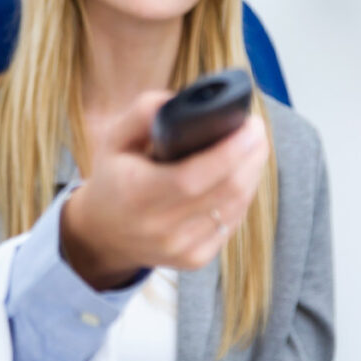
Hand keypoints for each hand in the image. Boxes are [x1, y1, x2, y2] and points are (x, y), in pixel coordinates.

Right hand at [60, 91, 268, 289]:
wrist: (102, 234)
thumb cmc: (114, 178)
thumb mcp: (114, 139)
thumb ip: (142, 113)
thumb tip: (180, 101)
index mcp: (136, 194)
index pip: (193, 176)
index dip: (231, 151)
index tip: (251, 125)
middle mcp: (159, 228)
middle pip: (226, 191)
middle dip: (252, 156)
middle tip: (257, 130)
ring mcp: (180, 248)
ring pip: (236, 207)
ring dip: (252, 174)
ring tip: (253, 148)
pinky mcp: (195, 259)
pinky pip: (232, 223)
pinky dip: (242, 197)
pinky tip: (240, 178)